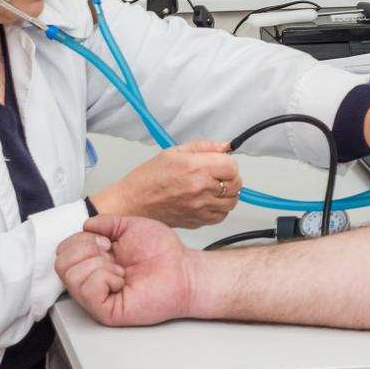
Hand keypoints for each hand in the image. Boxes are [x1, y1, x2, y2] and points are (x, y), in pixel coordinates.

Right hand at [55, 214, 195, 326]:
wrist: (182, 270)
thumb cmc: (162, 252)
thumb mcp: (128, 226)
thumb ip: (105, 222)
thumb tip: (85, 224)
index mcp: (93, 259)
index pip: (63, 250)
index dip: (82, 239)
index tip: (108, 241)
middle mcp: (90, 278)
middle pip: (60, 262)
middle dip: (87, 250)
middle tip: (113, 254)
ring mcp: (96, 297)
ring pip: (70, 276)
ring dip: (99, 265)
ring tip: (120, 270)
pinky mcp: (105, 311)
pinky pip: (87, 290)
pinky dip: (104, 278)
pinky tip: (121, 281)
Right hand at [92, 140, 238, 227]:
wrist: (133, 204)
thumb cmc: (148, 178)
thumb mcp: (173, 152)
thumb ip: (203, 147)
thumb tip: (226, 147)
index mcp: (194, 167)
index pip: (231, 165)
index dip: (228, 162)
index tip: (220, 162)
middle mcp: (200, 188)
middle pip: (236, 184)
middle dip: (230, 177)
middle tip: (217, 174)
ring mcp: (200, 208)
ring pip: (232, 201)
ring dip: (227, 193)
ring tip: (212, 188)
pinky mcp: (198, 221)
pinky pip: (222, 216)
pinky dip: (220, 208)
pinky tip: (207, 201)